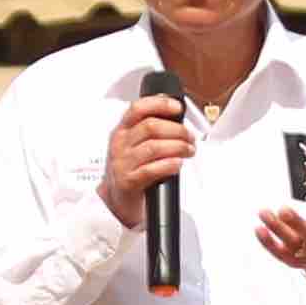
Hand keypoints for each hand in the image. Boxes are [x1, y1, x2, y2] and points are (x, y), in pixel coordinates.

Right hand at [96, 93, 195, 228]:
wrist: (116, 200)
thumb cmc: (130, 169)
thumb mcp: (134, 145)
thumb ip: (150, 131)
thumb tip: (178, 120)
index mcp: (122, 130)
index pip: (138, 108)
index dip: (160, 104)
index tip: (177, 108)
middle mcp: (120, 144)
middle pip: (151, 127)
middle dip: (177, 130)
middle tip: (190, 137)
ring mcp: (122, 163)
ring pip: (154, 147)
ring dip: (178, 147)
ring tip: (188, 150)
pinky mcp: (128, 182)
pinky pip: (152, 169)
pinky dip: (169, 165)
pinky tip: (177, 164)